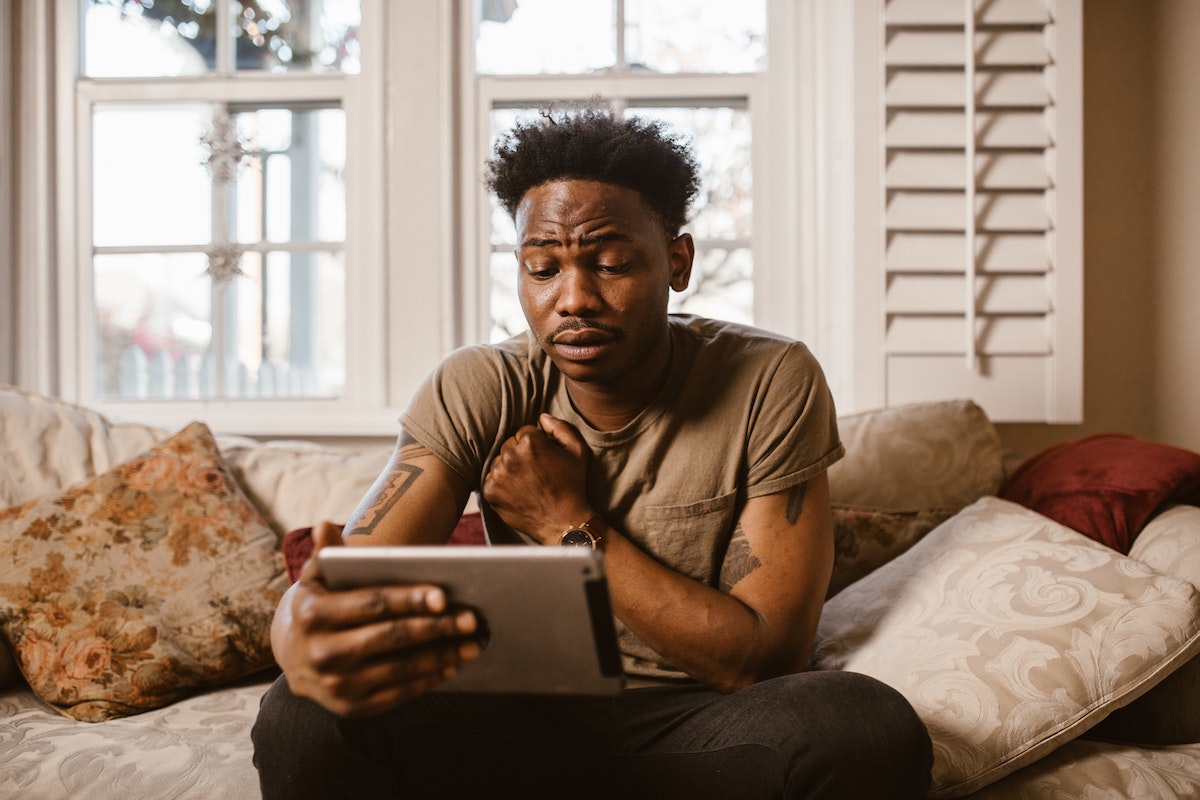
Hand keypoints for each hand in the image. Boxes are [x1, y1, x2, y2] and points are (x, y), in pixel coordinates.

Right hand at [270, 521, 481, 716]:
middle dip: (436, 628)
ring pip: (399, 669)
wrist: (295, 657)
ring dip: (440, 657)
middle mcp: (322, 653)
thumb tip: (323, 526)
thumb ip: (327, 553)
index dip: (409, 600)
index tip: (444, 596)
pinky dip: (427, 680)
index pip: (372, 604)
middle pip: (391, 637)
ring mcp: (336, 685)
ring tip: (472, 645)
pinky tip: (451, 666)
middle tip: (470, 620)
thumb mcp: (317, 579)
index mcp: (314, 614)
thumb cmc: (320, 606)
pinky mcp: (352, 707)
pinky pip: (397, 694)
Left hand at [481, 413, 592, 544]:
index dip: (536, 445)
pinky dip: (501, 484)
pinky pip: (491, 478)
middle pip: (509, 445)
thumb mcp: (577, 450)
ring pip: (500, 462)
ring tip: (528, 483)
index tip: (544, 460)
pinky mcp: (490, 490)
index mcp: (530, 441)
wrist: (564, 521)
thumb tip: (542, 417)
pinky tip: (518, 492)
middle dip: (521, 455)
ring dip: (510, 469)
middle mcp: (510, 455)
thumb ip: (560, 427)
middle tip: (536, 473)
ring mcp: (498, 474)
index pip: (524, 432)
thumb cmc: (573, 485)